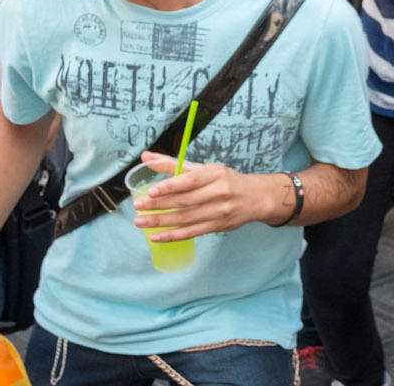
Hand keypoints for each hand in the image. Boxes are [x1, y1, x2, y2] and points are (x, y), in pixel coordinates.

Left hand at [130, 151, 277, 240]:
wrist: (255, 198)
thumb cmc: (225, 180)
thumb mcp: (203, 168)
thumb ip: (173, 164)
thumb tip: (146, 157)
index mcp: (215, 174)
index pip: (190, 181)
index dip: (170, 187)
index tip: (151, 190)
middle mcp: (219, 193)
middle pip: (185, 201)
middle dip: (159, 205)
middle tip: (138, 206)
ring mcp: (219, 212)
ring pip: (185, 219)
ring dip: (160, 222)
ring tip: (140, 221)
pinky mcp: (217, 227)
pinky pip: (190, 233)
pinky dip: (172, 236)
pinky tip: (155, 236)